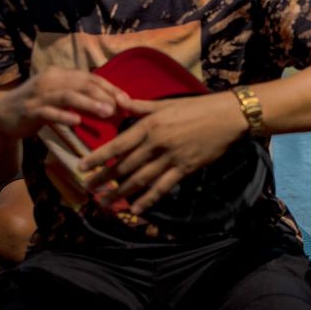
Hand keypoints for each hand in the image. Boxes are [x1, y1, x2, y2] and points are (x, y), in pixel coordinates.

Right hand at [0, 68, 131, 139]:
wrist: (2, 117)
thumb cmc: (38, 106)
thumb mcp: (60, 96)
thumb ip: (81, 95)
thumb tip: (112, 102)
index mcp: (60, 74)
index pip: (90, 77)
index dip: (110, 87)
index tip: (127, 99)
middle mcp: (50, 80)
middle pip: (82, 84)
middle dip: (104, 95)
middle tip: (122, 106)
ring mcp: (38, 95)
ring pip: (68, 96)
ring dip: (89, 103)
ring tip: (107, 112)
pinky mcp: (29, 110)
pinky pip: (48, 112)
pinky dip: (63, 115)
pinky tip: (76, 121)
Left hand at [80, 92, 247, 214]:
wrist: (229, 116)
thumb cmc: (199, 106)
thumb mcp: (167, 103)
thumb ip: (141, 106)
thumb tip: (118, 101)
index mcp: (150, 124)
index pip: (117, 144)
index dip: (98, 157)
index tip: (82, 166)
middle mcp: (156, 142)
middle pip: (124, 165)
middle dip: (104, 179)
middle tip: (88, 189)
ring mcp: (171, 157)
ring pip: (140, 179)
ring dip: (121, 192)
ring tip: (106, 202)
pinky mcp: (185, 168)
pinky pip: (162, 187)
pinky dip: (148, 199)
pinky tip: (137, 208)